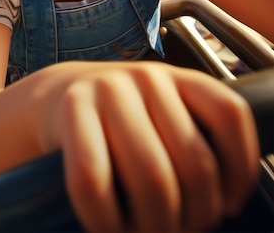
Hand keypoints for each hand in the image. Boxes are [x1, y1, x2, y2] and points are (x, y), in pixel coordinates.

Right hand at [42, 62, 258, 231]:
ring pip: (151, 178)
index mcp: (179, 78)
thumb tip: (222, 201)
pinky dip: (106, 220)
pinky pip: (94, 181)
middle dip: (195, 216)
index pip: (230, 114)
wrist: (53, 98)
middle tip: (180, 231)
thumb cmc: (117, 121)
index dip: (241, 168)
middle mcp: (148, 78)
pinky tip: (110, 229)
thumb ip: (190, 138)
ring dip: (155, 226)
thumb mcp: (160, 113)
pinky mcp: (72, 109)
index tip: (229, 204)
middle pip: (194, 163)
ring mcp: (109, 90)